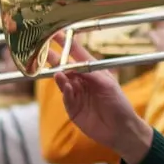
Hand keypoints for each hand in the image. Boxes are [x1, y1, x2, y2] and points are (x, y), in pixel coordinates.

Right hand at [52, 34, 152, 163]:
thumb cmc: (119, 104)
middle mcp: (82, 81)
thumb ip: (89, 73)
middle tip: (41, 50)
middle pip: (64, 67)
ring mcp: (77, 95)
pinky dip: (65, 91)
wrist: (121, 130)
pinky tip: (66, 86)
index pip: (77, 54)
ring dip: (59, 76)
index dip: (67, 43)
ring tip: (57, 72)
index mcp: (92, 71)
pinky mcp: (73, 109)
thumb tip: (70, 66)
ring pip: (63, 82)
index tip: (55, 33)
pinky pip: (66, 98)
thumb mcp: (107, 84)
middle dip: (54, 58)